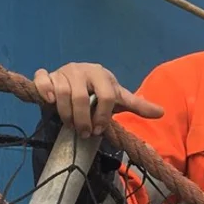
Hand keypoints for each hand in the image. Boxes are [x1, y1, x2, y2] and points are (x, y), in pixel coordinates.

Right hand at [33, 63, 162, 138]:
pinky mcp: (48, 75)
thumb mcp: (119, 99)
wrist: (79, 83)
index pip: (106, 96)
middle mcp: (81, 69)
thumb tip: (161, 112)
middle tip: (85, 133)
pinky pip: (42, 79)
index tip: (99, 130)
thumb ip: (137, 105)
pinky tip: (49, 102)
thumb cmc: (100, 93)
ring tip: (70, 126)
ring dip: (66, 114)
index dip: (103, 116)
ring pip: (62, 92)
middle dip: (83, 120)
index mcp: (101, 74)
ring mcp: (63, 71)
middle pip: (81, 97)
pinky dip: (44, 90)